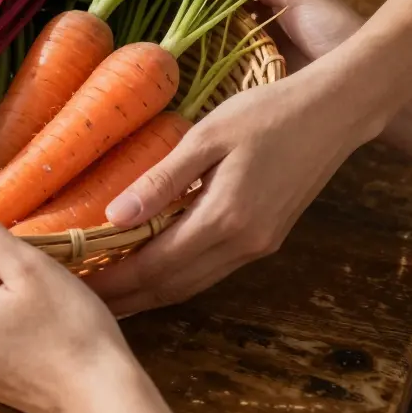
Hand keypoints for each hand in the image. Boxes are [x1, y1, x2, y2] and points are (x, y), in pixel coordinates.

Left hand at [87, 0, 379, 315]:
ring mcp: (258, 246)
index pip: (154, 266)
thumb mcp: (206, 137)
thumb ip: (161, 180)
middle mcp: (243, 244)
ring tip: (109, 294)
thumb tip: (113, 217)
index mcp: (224, 219)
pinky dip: (176, 278)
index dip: (114, 281)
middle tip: (81, 300)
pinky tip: (152, 272)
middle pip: (172, 286)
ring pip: (192, 284)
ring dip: (150, 294)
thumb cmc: (267, 113)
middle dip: (126, 298)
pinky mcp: (266, 240)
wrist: (336, 112)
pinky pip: (211, 270)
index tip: (76, 286)